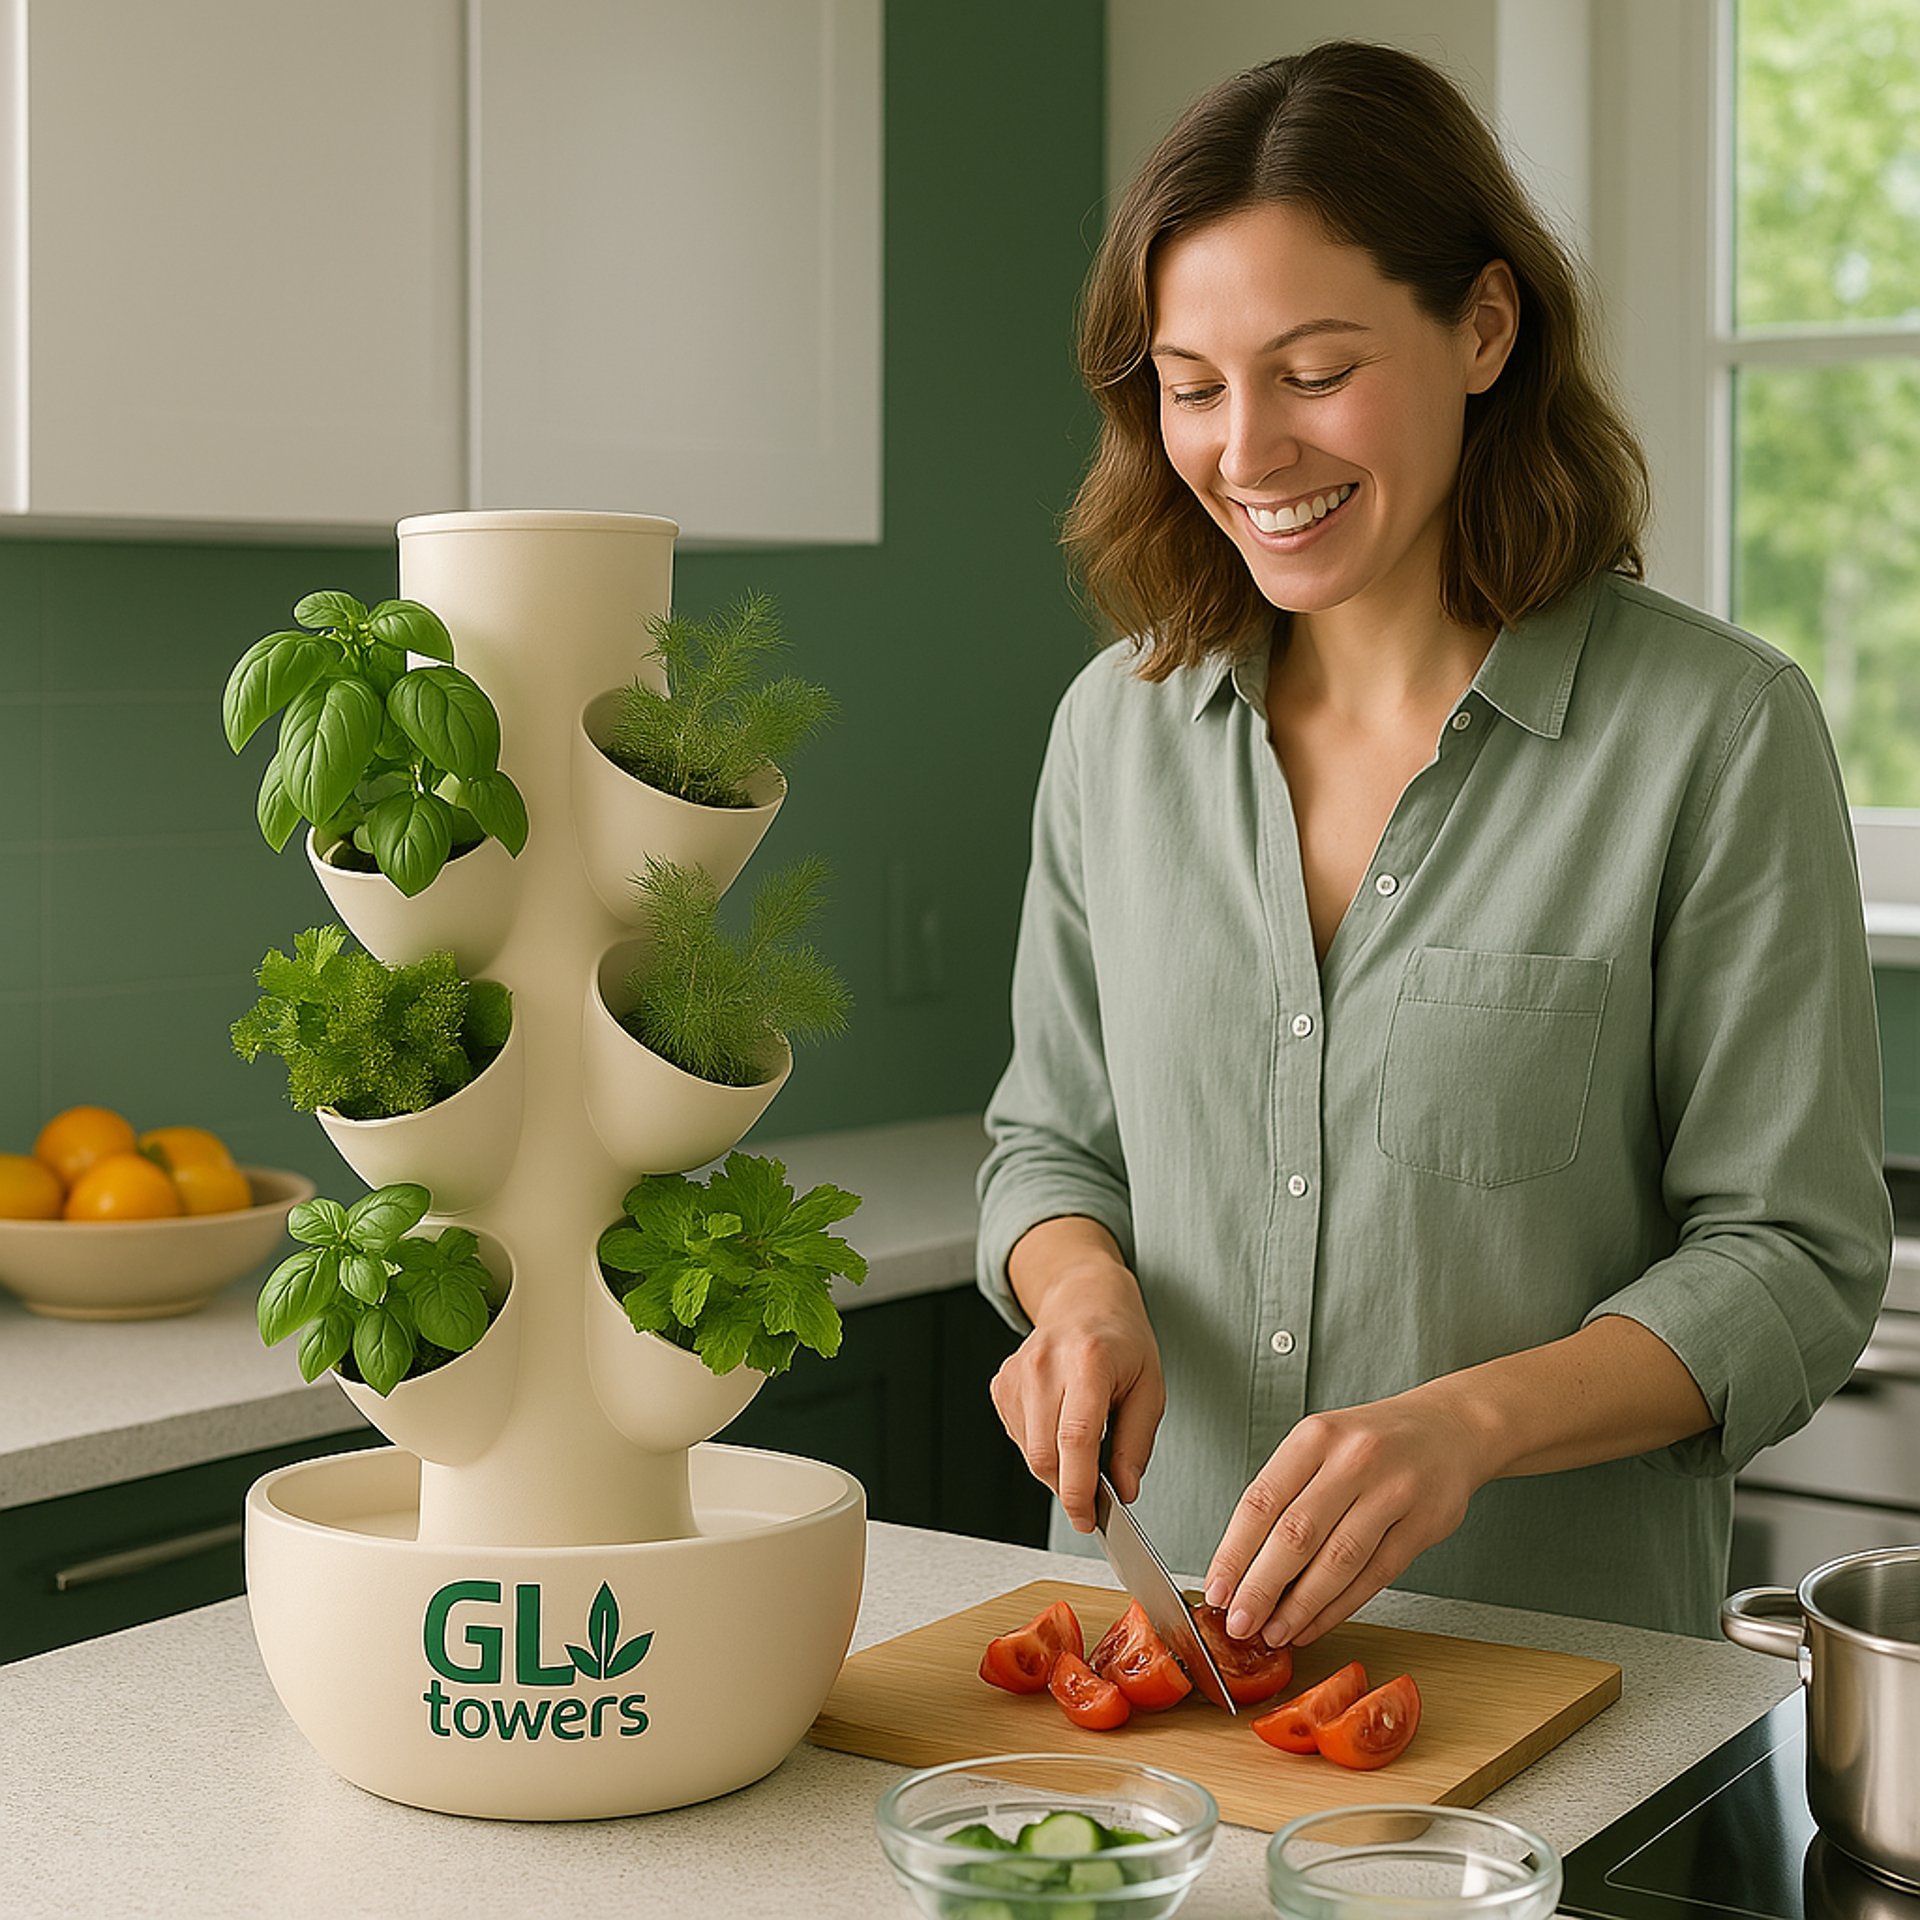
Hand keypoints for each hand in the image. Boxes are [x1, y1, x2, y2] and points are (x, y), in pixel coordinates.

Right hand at [992, 1228, 1164, 1532]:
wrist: (1084, 1300)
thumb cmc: (1121, 1342)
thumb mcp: (1151, 1387)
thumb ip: (1137, 1443)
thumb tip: (1124, 1491)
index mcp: (1088, 1361)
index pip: (1075, 1438)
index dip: (1080, 1489)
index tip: (1088, 1518)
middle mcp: (1045, 1363)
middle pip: (1046, 1454)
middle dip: (1070, 1488)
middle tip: (1095, 1494)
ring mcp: (1017, 1372)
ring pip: (1030, 1452)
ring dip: (1058, 1468)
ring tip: (1084, 1443)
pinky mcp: (1001, 1384)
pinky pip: (1020, 1438)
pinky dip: (1042, 1448)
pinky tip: (1061, 1425)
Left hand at [1202, 1386, 1492, 1646]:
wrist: (1449, 1428)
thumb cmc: (1372, 1443)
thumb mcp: (1321, 1445)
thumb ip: (1285, 1495)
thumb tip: (1242, 1565)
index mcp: (1315, 1437)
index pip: (1262, 1501)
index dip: (1234, 1552)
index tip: (1217, 1590)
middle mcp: (1353, 1459)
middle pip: (1296, 1534)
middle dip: (1261, 1587)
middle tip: (1239, 1624)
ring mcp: (1393, 1491)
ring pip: (1338, 1561)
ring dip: (1301, 1607)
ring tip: (1275, 1633)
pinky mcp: (1423, 1524)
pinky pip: (1375, 1576)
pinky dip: (1339, 1608)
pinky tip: (1314, 1624)